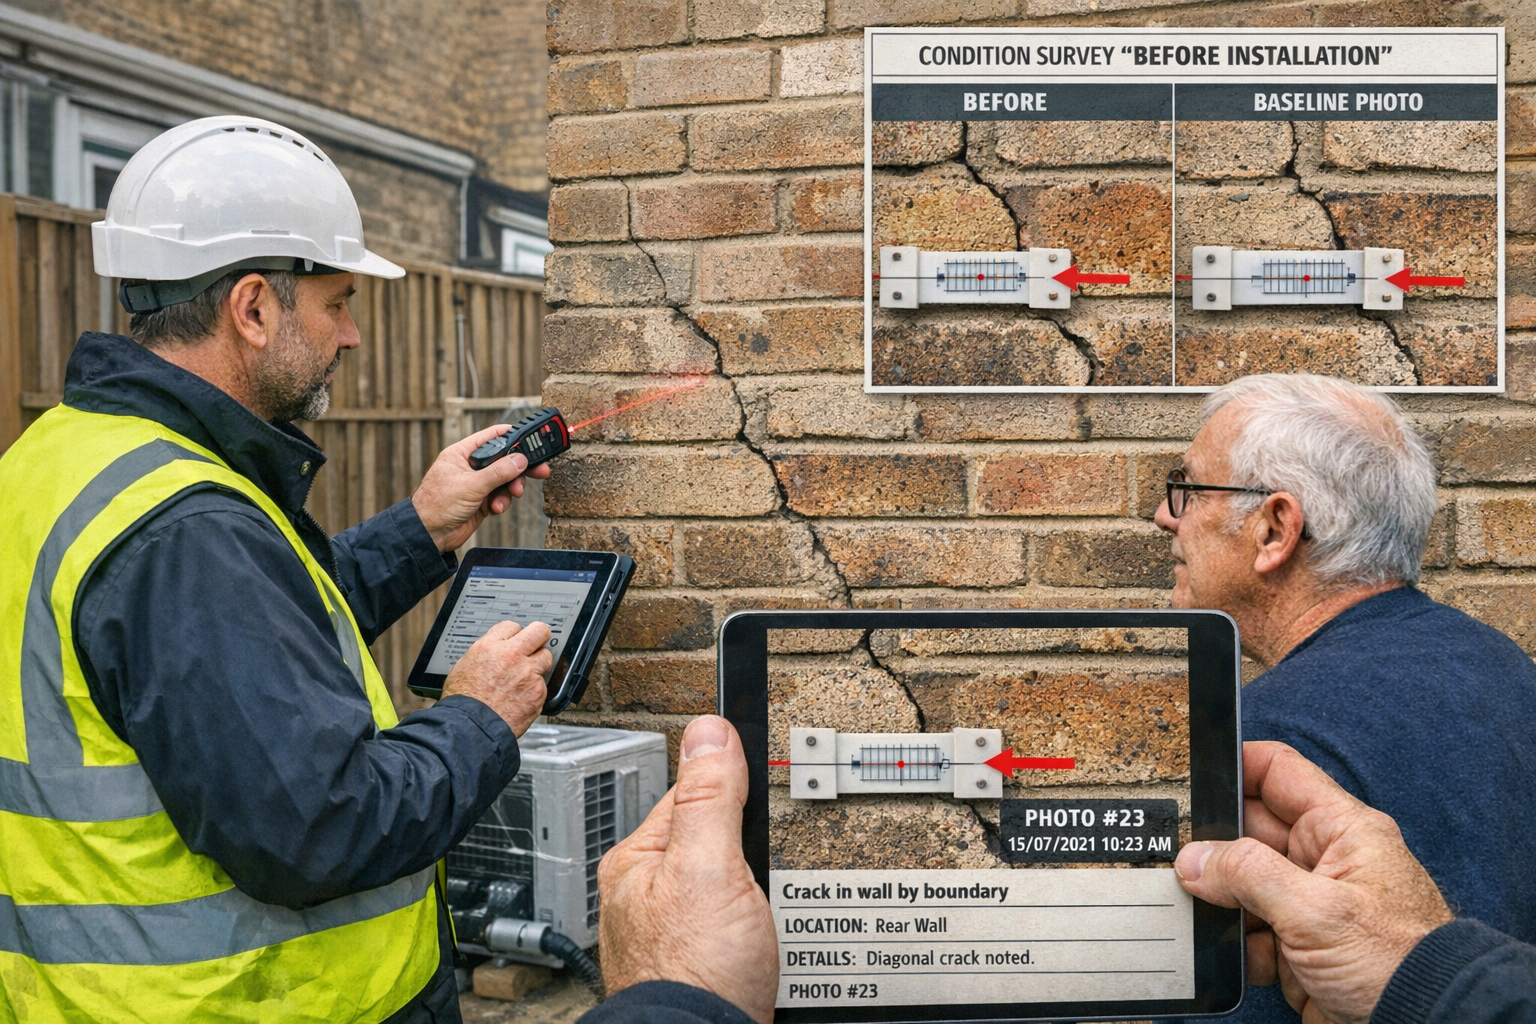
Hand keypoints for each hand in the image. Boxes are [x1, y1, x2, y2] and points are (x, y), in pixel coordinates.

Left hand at [411, 424, 553, 552]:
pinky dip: (503, 501)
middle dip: (519, 467)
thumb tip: (520, 460)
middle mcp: (470, 467)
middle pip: (503, 460)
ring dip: (511, 487)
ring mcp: (477, 484)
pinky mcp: (482, 501)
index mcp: (462, 454)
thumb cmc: (436, 505)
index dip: (511, 437)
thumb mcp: (471, 485)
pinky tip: (497, 507)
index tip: (530, 439)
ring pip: (505, 479)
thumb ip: (498, 472)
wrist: (429, 535)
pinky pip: (501, 496)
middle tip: (539, 469)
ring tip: (513, 493)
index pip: (491, 437)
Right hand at [440, 620, 550, 736]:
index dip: (513, 634)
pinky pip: (543, 685)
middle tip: (535, 644)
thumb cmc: (462, 703)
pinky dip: (535, 691)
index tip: (515, 640)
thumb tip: (494, 651)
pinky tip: (521, 698)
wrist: (470, 728)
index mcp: (489, 647)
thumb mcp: (464, 667)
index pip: (512, 626)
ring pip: (546, 658)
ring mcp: (528, 674)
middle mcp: (511, 656)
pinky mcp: (538, 692)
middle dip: (539, 636)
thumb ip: (486, 654)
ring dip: (538, 665)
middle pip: (539, 631)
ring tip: (525, 678)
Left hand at [597, 716, 777, 1023]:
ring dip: (749, 890)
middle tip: (760, 865)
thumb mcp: (710, 867)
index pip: (690, 796)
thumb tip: (710, 731)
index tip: (758, 784)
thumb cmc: (693, 972)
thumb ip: (710, 797)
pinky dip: (748, 923)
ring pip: (721, 884)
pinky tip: (757, 936)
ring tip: (761, 905)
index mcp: (638, 861)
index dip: (731, 790)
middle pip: (709, 840)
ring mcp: (670, 931)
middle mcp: (646, 895)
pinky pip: (728, 922)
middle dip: (743, 847)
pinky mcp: (697, 962)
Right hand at [1175, 742, 1451, 1023]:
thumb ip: (1248, 874)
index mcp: (1340, 830)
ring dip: (1221, 901)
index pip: (1279, 773)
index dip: (1236, 767)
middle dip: (1214, 846)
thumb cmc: (1398, 964)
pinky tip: (1243, 955)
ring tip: (1207, 911)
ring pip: (1242, 886)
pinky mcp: (1298, 947)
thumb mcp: (1316, 909)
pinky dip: (1238, 945)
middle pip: (1249, 832)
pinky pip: (1250, 933)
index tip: (1193, 777)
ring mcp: (1309, 905)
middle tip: (1184, 858)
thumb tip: (1195, 859)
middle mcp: (1323, 861)